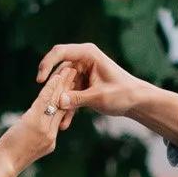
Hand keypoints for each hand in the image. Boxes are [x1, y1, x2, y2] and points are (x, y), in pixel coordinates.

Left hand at [0, 63, 78, 176]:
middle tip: (76, 74)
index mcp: (51, 141)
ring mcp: (44, 128)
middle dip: (70, 89)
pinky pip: (44, 102)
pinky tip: (55, 76)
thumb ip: (33, 135)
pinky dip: (50, 87)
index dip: (68, 102)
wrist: (4, 167)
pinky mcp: (34, 122)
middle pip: (63, 107)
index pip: (61, 117)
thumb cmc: (9, 160)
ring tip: (69, 69)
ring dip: (63, 84)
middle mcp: (51, 134)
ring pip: (56, 102)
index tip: (73, 89)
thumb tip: (30, 124)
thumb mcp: (27, 148)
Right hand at [37, 41, 177, 143]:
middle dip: (53, 91)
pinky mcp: (81, 85)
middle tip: (47, 108)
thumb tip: (58, 102)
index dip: (47, 64)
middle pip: (58, 73)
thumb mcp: (100, 97)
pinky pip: (69, 95)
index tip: (40, 80)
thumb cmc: (123, 93)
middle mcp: (82, 60)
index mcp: (88, 54)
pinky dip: (68, 108)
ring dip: (60, 103)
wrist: (137, 101)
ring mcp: (81, 73)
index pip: (60, 52)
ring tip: (58, 121)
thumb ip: (78, 99)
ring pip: (62, 87)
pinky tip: (65, 124)